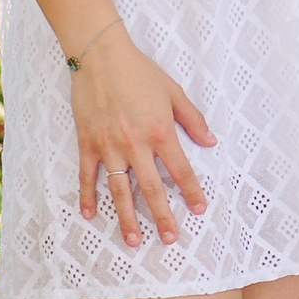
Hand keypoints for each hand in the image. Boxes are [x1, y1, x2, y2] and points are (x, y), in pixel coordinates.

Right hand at [70, 29, 215, 247]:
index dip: (192, 192)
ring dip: (127, 218)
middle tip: (170, 239)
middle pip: (152, 189)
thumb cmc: (140, 72)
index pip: (180, 170)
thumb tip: (210, 141)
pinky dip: (87, 197)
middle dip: (162, 216)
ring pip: (120, 191)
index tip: (200, 210)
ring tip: (134, 240)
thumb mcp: (173, 92)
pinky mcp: (87, 144)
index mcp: (160, 132)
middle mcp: (135, 145)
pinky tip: (90, 215)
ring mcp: (109, 147)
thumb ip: (192, 120)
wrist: (101, 57)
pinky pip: (88, 177)